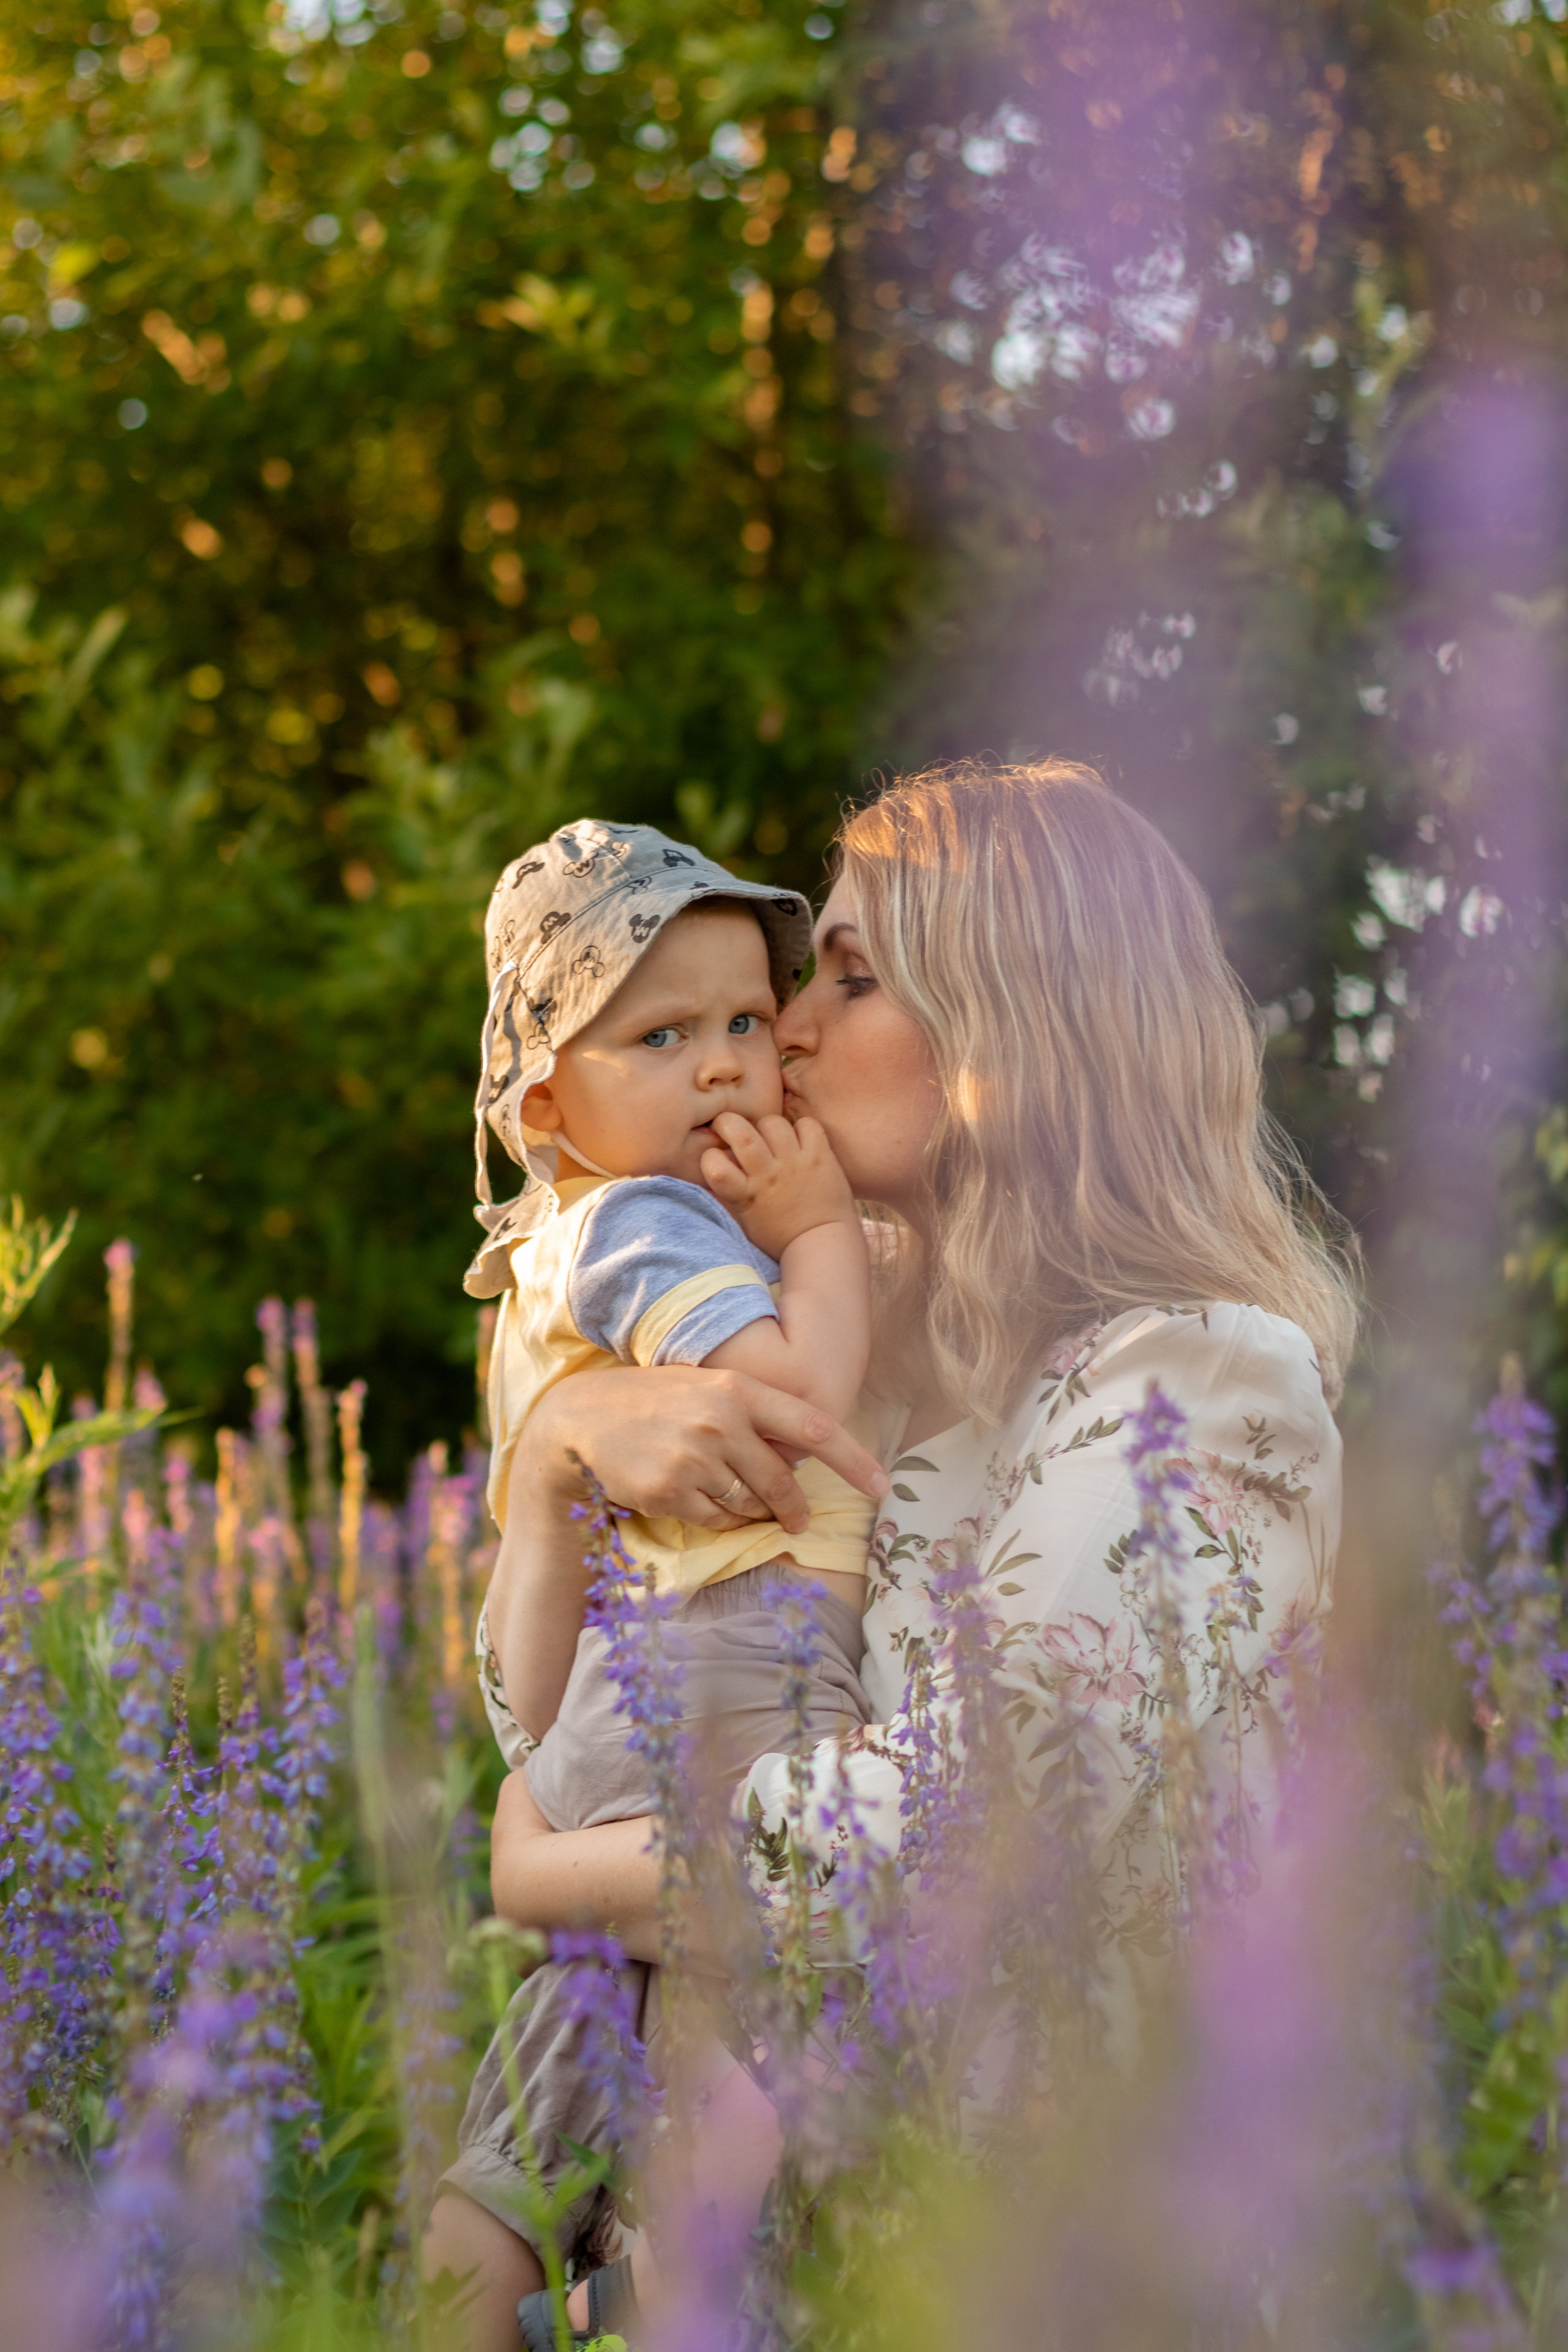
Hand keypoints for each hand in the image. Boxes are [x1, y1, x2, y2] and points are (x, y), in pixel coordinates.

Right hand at [524, 1362, 886, 1537]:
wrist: (583, 1417)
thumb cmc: (655, 1400)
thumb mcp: (707, 1387)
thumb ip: (753, 1413)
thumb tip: (802, 1455)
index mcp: (738, 1389)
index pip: (812, 1427)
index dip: (853, 1460)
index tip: (882, 1487)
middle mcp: (721, 1421)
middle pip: (782, 1480)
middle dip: (794, 1507)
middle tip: (798, 1520)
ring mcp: (695, 1458)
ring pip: (750, 1505)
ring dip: (753, 1513)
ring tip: (734, 1501)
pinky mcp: (671, 1492)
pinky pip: (717, 1521)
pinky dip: (721, 1521)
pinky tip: (702, 1503)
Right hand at [700, 1112, 856, 1261]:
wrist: (822, 1245)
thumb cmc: (780, 1235)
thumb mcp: (745, 1218)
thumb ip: (729, 1192)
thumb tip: (715, 1162)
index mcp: (745, 1195)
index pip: (713, 1164)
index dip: (710, 1155)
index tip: (717, 1157)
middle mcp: (768, 1175)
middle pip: (740, 1132)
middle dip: (728, 1122)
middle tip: (732, 1129)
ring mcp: (795, 1164)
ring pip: (772, 1123)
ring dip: (766, 1126)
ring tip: (770, 1138)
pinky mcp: (820, 1157)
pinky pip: (807, 1125)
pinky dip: (801, 1127)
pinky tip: (798, 1141)